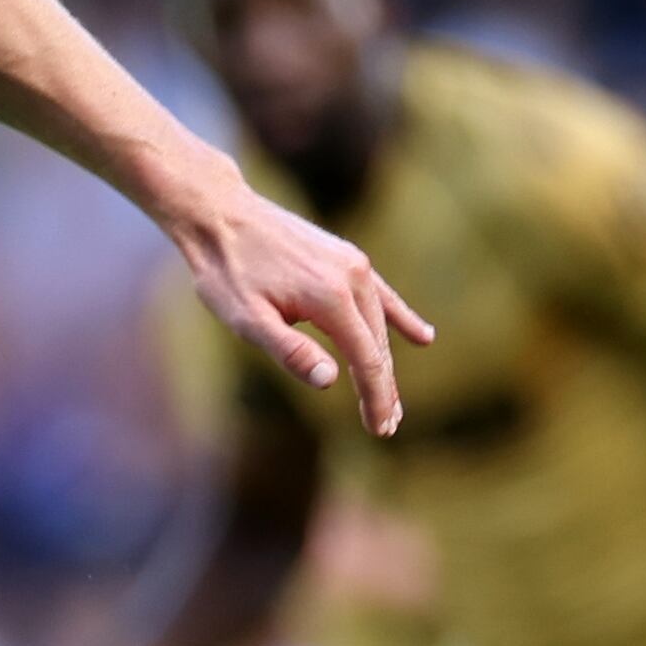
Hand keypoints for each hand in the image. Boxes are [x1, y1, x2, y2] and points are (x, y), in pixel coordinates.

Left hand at [168, 172, 431, 437]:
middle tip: (385, 428)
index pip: (367, 361)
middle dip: (382, 389)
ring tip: (390, 400)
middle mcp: (352, 278)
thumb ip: (289, 350)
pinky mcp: (347, 257)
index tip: (380, 431)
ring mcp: (353, 264)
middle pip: (377, 346)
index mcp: (331, 298)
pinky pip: (382, 295)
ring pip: (378, 324)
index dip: (376, 399)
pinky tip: (424, 337)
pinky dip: (401, 318)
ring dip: (385, 363)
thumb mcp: (247, 319)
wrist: (221, 215)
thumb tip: (331, 380)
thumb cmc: (227, 271)